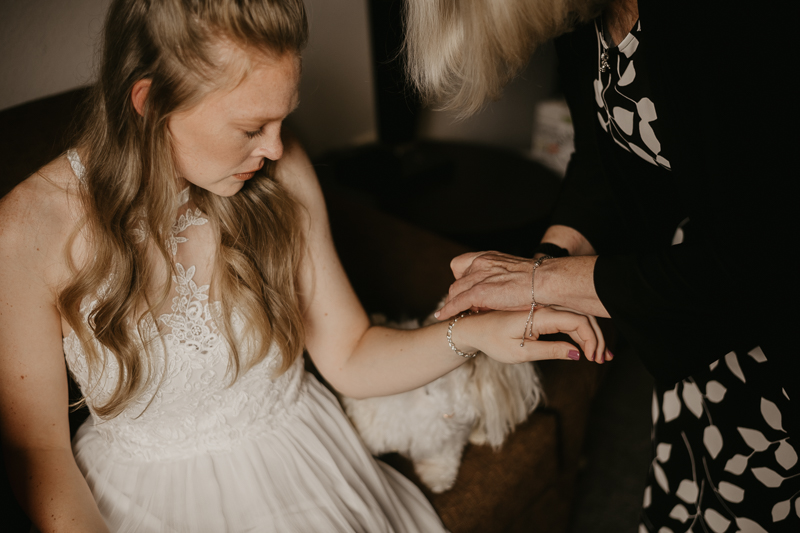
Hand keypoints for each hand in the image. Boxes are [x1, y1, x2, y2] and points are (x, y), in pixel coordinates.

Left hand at [435, 251, 532, 320]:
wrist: (545, 281)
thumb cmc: (538, 280)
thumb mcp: (516, 274)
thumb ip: (503, 279)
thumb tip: (501, 293)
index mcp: (490, 257)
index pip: (463, 264)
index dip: (462, 278)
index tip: (466, 290)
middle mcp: (480, 263)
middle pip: (458, 280)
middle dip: (458, 294)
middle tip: (462, 307)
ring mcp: (478, 277)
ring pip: (455, 291)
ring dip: (453, 303)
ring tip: (454, 315)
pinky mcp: (478, 292)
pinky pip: (457, 302)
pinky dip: (448, 310)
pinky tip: (441, 316)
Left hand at [463, 307, 606, 363]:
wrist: (474, 326)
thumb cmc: (492, 340)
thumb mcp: (520, 352)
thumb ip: (550, 350)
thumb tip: (577, 353)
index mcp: (539, 314)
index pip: (577, 321)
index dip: (591, 340)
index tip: (594, 358)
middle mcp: (544, 306)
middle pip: (581, 316)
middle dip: (596, 337)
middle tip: (605, 358)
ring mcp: (543, 306)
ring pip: (576, 315)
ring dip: (590, 334)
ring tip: (600, 354)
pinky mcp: (541, 310)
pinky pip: (566, 316)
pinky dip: (579, 330)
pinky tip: (586, 345)